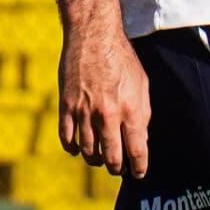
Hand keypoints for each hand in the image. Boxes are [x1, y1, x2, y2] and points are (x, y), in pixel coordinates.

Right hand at [57, 26, 151, 177]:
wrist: (93, 36)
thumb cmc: (122, 59)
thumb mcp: (142, 85)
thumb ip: (143, 114)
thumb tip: (141, 139)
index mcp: (130, 110)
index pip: (136, 151)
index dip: (139, 168)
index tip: (138, 173)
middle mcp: (107, 115)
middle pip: (112, 158)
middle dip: (117, 168)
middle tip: (118, 168)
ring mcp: (84, 112)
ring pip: (88, 152)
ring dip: (95, 159)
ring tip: (100, 157)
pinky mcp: (66, 106)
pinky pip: (67, 139)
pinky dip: (72, 148)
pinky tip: (78, 148)